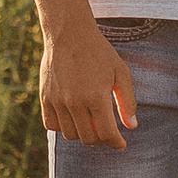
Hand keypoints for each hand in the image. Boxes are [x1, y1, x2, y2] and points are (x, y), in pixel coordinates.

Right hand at [41, 21, 135, 147]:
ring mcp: (58, 101)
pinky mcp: (45, 97)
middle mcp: (75, 102)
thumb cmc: (99, 52)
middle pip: (89, 138)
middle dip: (101, 139)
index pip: (107, 134)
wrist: (69, 33)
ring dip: (83, 134)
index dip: (116, 143)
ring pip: (70, 134)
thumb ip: (127, 102)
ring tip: (90, 123)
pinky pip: (51, 124)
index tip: (121, 144)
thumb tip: (132, 126)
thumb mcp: (121, 73)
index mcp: (97, 97)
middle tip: (107, 132)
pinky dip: (62, 127)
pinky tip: (72, 118)